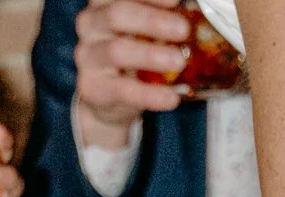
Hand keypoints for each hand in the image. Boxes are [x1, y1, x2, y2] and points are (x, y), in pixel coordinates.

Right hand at [75, 0, 189, 136]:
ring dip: (152, 55)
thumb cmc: (131, 55)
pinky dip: (150, 95)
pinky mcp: (92, 88)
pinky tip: (171, 98)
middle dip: (153, 21)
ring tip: (179, 61)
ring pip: (117, 51)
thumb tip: (196, 13)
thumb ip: (162, 19)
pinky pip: (123, 91)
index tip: (176, 0)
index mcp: (103, 3)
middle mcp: (90, 24)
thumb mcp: (144, 31)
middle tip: (183, 30)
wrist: (107, 98)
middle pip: (118, 14)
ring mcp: (88, 56)